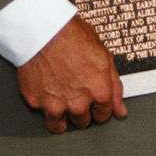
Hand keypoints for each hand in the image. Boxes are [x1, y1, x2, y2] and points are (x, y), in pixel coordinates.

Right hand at [16, 15, 126, 133]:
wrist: (44, 30)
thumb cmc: (73, 36)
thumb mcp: (104, 56)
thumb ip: (114, 87)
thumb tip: (120, 110)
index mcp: (99, 92)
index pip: (103, 116)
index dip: (100, 108)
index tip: (95, 103)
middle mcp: (78, 103)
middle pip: (83, 122)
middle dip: (82, 110)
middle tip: (76, 94)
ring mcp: (55, 105)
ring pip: (61, 125)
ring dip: (63, 115)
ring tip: (62, 98)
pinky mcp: (35, 102)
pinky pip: (42, 112)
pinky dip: (44, 104)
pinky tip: (47, 89)